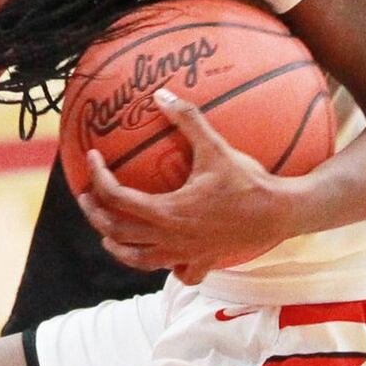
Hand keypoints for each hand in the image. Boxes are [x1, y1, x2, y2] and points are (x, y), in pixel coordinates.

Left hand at [77, 88, 294, 282]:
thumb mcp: (215, 146)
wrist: (280, 213)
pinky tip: (160, 255)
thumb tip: (160, 93)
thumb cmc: (247, 181)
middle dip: (96, 214)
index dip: (98, 177)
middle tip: (85, 196)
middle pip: (118, 233)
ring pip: (139, 260)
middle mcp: (171, 238)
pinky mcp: (203, 262)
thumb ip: (187, 118)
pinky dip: (161, 265)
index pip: (117, 198)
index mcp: (167, 211)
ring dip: (118, 245)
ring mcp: (186, 255)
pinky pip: (175, 272)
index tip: (92, 158)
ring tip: (107, 233)